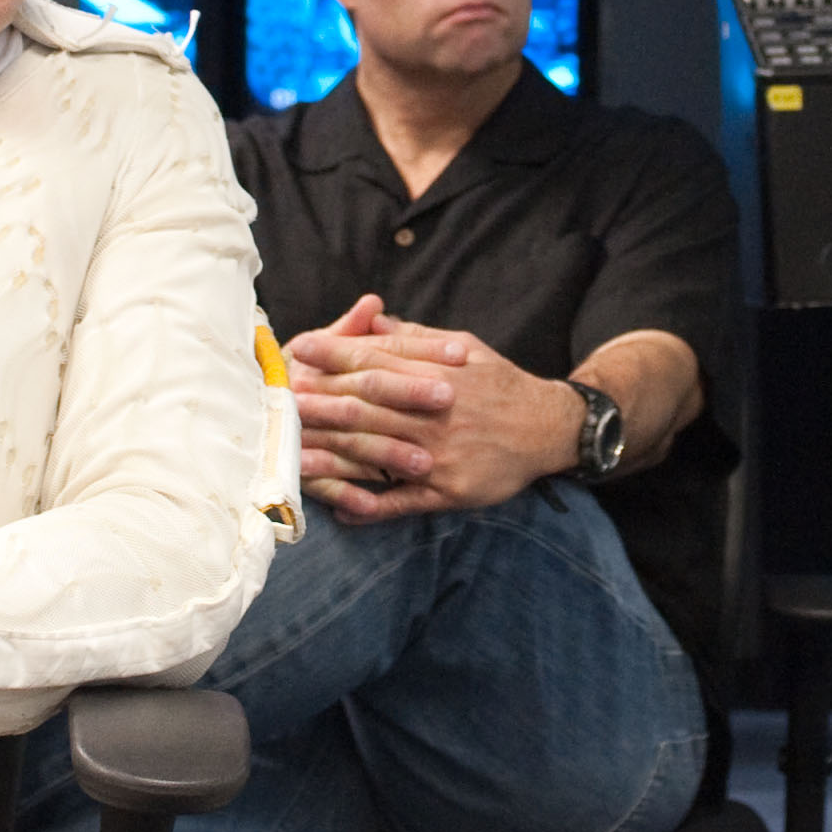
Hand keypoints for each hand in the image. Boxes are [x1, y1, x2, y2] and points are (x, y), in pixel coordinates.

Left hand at [288, 295, 573, 521]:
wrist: (549, 429)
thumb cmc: (500, 383)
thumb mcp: (465, 347)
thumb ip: (414, 339)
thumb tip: (370, 321)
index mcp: (438, 373)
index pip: (376, 360)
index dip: (334, 353)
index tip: (299, 347)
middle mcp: (436, 413)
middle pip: (368, 406)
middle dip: (321, 402)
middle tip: (282, 400)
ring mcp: (440, 455)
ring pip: (376, 454)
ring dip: (331, 455)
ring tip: (293, 455)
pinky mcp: (449, 491)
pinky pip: (403, 502)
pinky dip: (370, 507)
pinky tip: (338, 510)